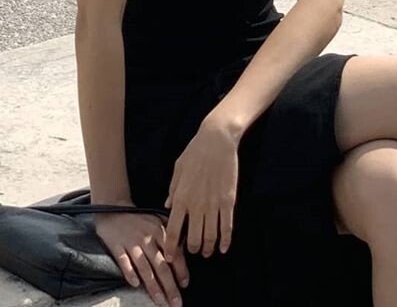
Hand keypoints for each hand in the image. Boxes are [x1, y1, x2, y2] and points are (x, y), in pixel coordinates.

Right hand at [96, 211, 187, 306]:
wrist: (113, 208)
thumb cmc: (138, 218)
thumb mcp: (157, 219)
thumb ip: (169, 232)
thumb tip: (184, 246)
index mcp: (159, 231)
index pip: (174, 253)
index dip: (181, 270)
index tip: (185, 284)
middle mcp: (147, 238)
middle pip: (161, 266)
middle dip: (170, 286)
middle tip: (176, 302)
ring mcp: (131, 243)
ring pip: (144, 268)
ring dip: (153, 286)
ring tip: (160, 301)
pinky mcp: (117, 247)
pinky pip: (124, 263)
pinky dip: (130, 274)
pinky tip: (135, 285)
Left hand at [163, 116, 238, 261]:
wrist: (217, 139)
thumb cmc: (195, 152)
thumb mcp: (178, 169)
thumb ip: (172, 190)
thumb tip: (167, 207)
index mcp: (181, 197)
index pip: (172, 231)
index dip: (171, 248)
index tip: (171, 258)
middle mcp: (196, 205)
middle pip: (192, 239)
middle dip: (192, 250)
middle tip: (193, 252)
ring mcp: (213, 205)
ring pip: (210, 237)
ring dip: (208, 248)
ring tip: (207, 251)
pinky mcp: (228, 202)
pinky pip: (227, 228)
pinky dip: (225, 241)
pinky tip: (224, 248)